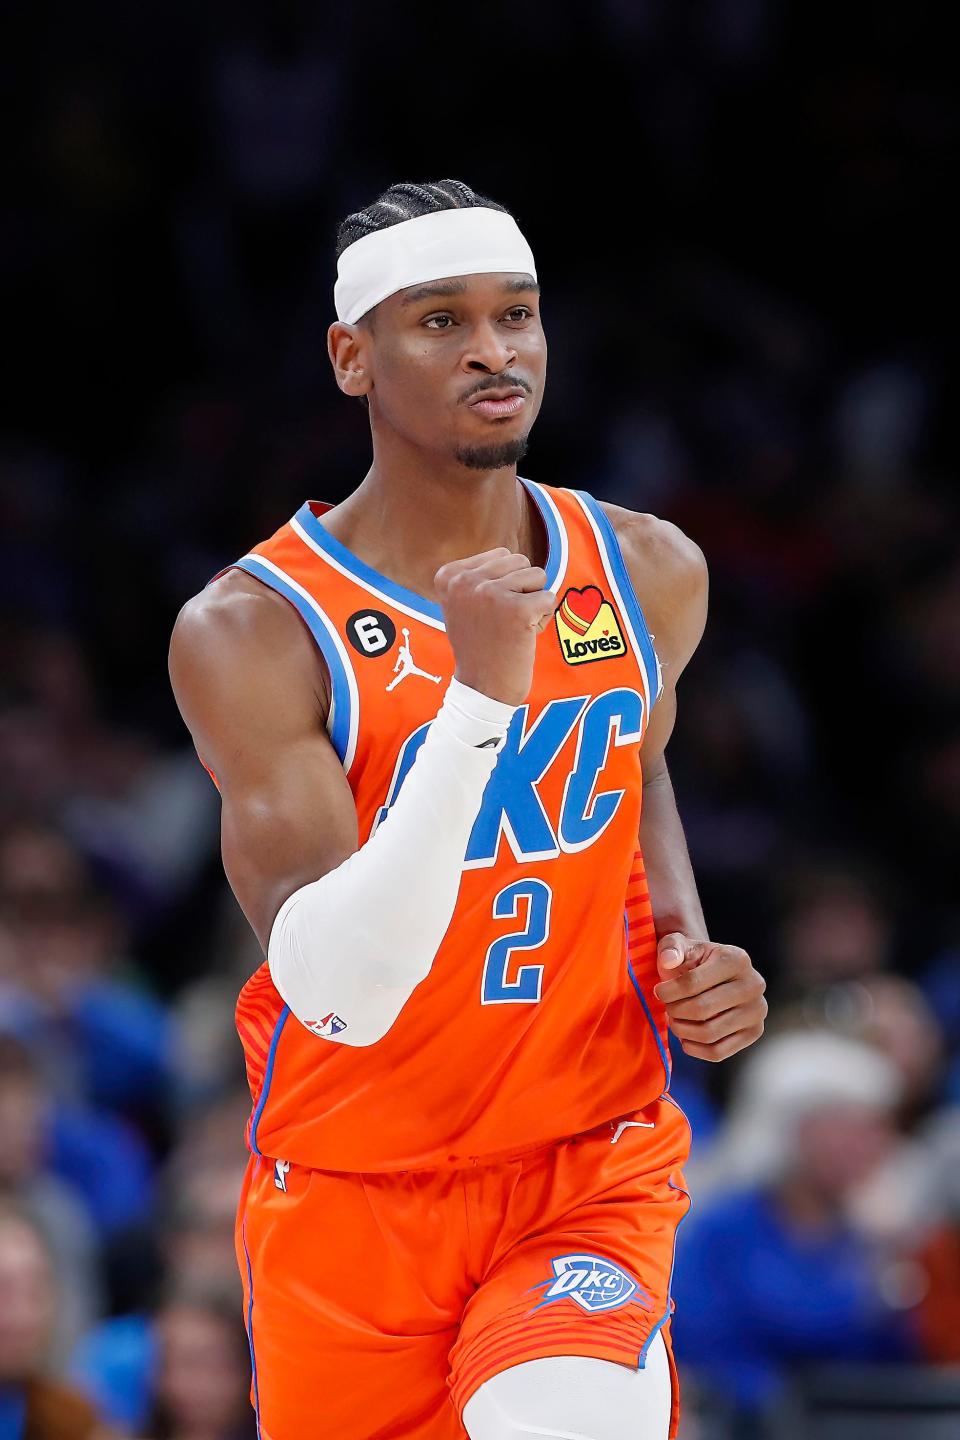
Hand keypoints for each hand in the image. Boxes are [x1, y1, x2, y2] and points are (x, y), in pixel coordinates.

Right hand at [435, 547, 557, 706]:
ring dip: (533, 603)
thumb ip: (480, 575)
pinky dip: (544, 618)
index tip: (487, 613)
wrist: (482, 689)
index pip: (502, 555)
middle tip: (504, 621)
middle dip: (522, 590)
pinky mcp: (517, 610)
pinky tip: (525, 636)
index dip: (505, 584)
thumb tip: (511, 556)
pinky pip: (550, 598)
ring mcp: (490, 594)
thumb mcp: (464, 603)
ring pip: (538, 576)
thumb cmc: (480, 645)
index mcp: (449, 575)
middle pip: (520, 561)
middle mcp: (466, 581)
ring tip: (513, 628)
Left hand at [653, 933, 766, 1061]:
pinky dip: (694, 1048)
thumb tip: (669, 960)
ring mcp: (757, 1011)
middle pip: (701, 1009)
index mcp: (736, 959)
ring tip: (675, 1020)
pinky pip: (718, 1052)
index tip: (659, 992)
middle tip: (668, 1008)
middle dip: (675, 1011)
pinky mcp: (754, 1033)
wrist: (714, 976)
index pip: (692, 982)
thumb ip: (670, 948)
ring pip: (709, 1033)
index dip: (667, 991)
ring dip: (682, 1030)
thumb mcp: (679, 945)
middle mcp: (754, 985)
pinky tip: (686, 1036)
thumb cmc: (693, 961)